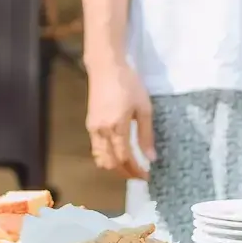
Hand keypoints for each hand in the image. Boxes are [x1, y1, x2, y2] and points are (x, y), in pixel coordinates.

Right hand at [85, 62, 155, 179]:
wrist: (106, 66)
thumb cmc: (128, 83)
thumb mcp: (144, 108)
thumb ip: (146, 135)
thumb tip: (152, 159)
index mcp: (117, 127)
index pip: (125, 158)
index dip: (135, 171)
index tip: (147, 176)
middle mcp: (102, 131)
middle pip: (110, 163)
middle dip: (125, 173)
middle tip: (139, 174)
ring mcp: (93, 129)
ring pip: (100, 158)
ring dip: (114, 167)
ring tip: (129, 166)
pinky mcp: (90, 124)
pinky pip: (96, 149)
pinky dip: (106, 157)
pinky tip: (118, 153)